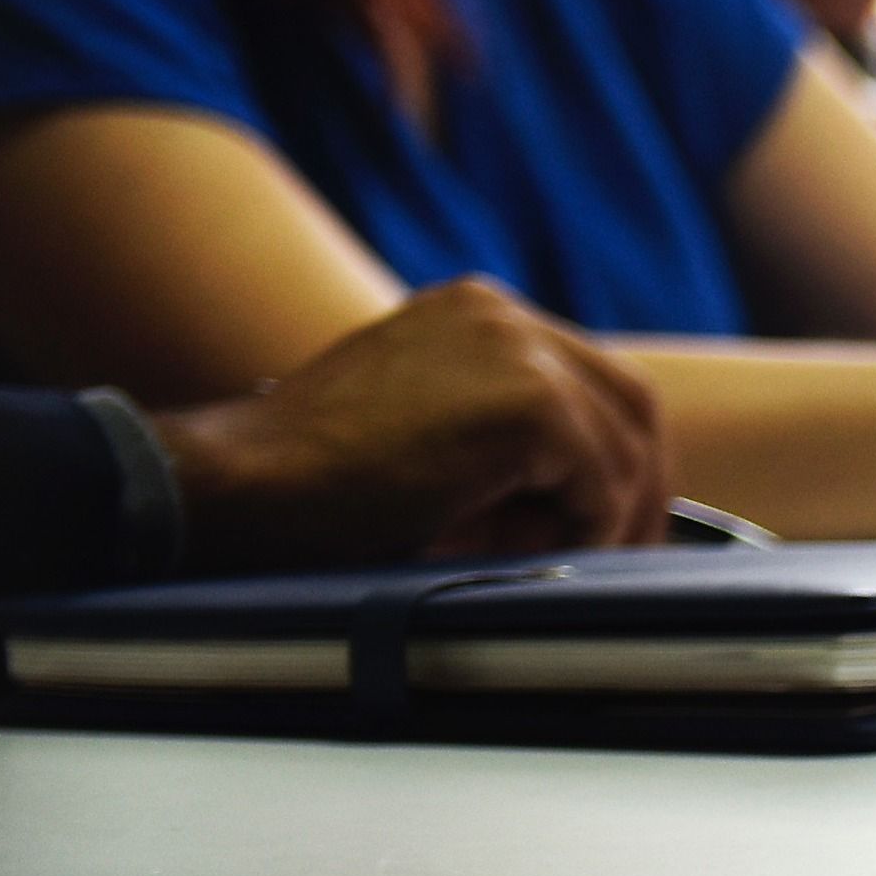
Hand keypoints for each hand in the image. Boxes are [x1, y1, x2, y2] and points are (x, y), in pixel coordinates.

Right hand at [150, 279, 671, 568]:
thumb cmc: (306, 484)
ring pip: (623, 442)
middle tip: (623, 552)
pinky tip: (535, 556)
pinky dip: (587, 525)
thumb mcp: (416, 435)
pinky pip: (601, 477)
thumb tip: (572, 504)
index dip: (609, 454)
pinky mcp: (529, 403)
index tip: (603, 518)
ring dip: (605, 514)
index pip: (589, 377)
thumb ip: (492, 443)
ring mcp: (518, 349)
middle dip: (636, 483)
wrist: (240, 486)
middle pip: (627, 399)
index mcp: (474, 314)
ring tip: (556, 561)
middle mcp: (502, 314)